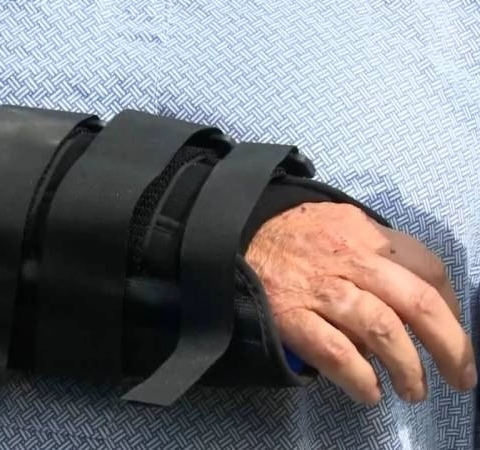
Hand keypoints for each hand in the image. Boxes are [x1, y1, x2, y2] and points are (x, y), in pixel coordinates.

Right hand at [246, 202, 474, 403]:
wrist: (235, 234)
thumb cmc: (295, 235)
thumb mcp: (341, 224)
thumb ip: (376, 250)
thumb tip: (409, 303)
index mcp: (366, 234)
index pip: (427, 268)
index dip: (451, 308)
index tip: (453, 333)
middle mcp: (349, 260)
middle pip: (415, 303)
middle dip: (449, 345)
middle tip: (459, 377)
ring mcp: (319, 289)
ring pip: (381, 329)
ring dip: (407, 368)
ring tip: (413, 391)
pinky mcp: (290, 315)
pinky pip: (335, 352)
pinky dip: (359, 378)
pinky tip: (369, 391)